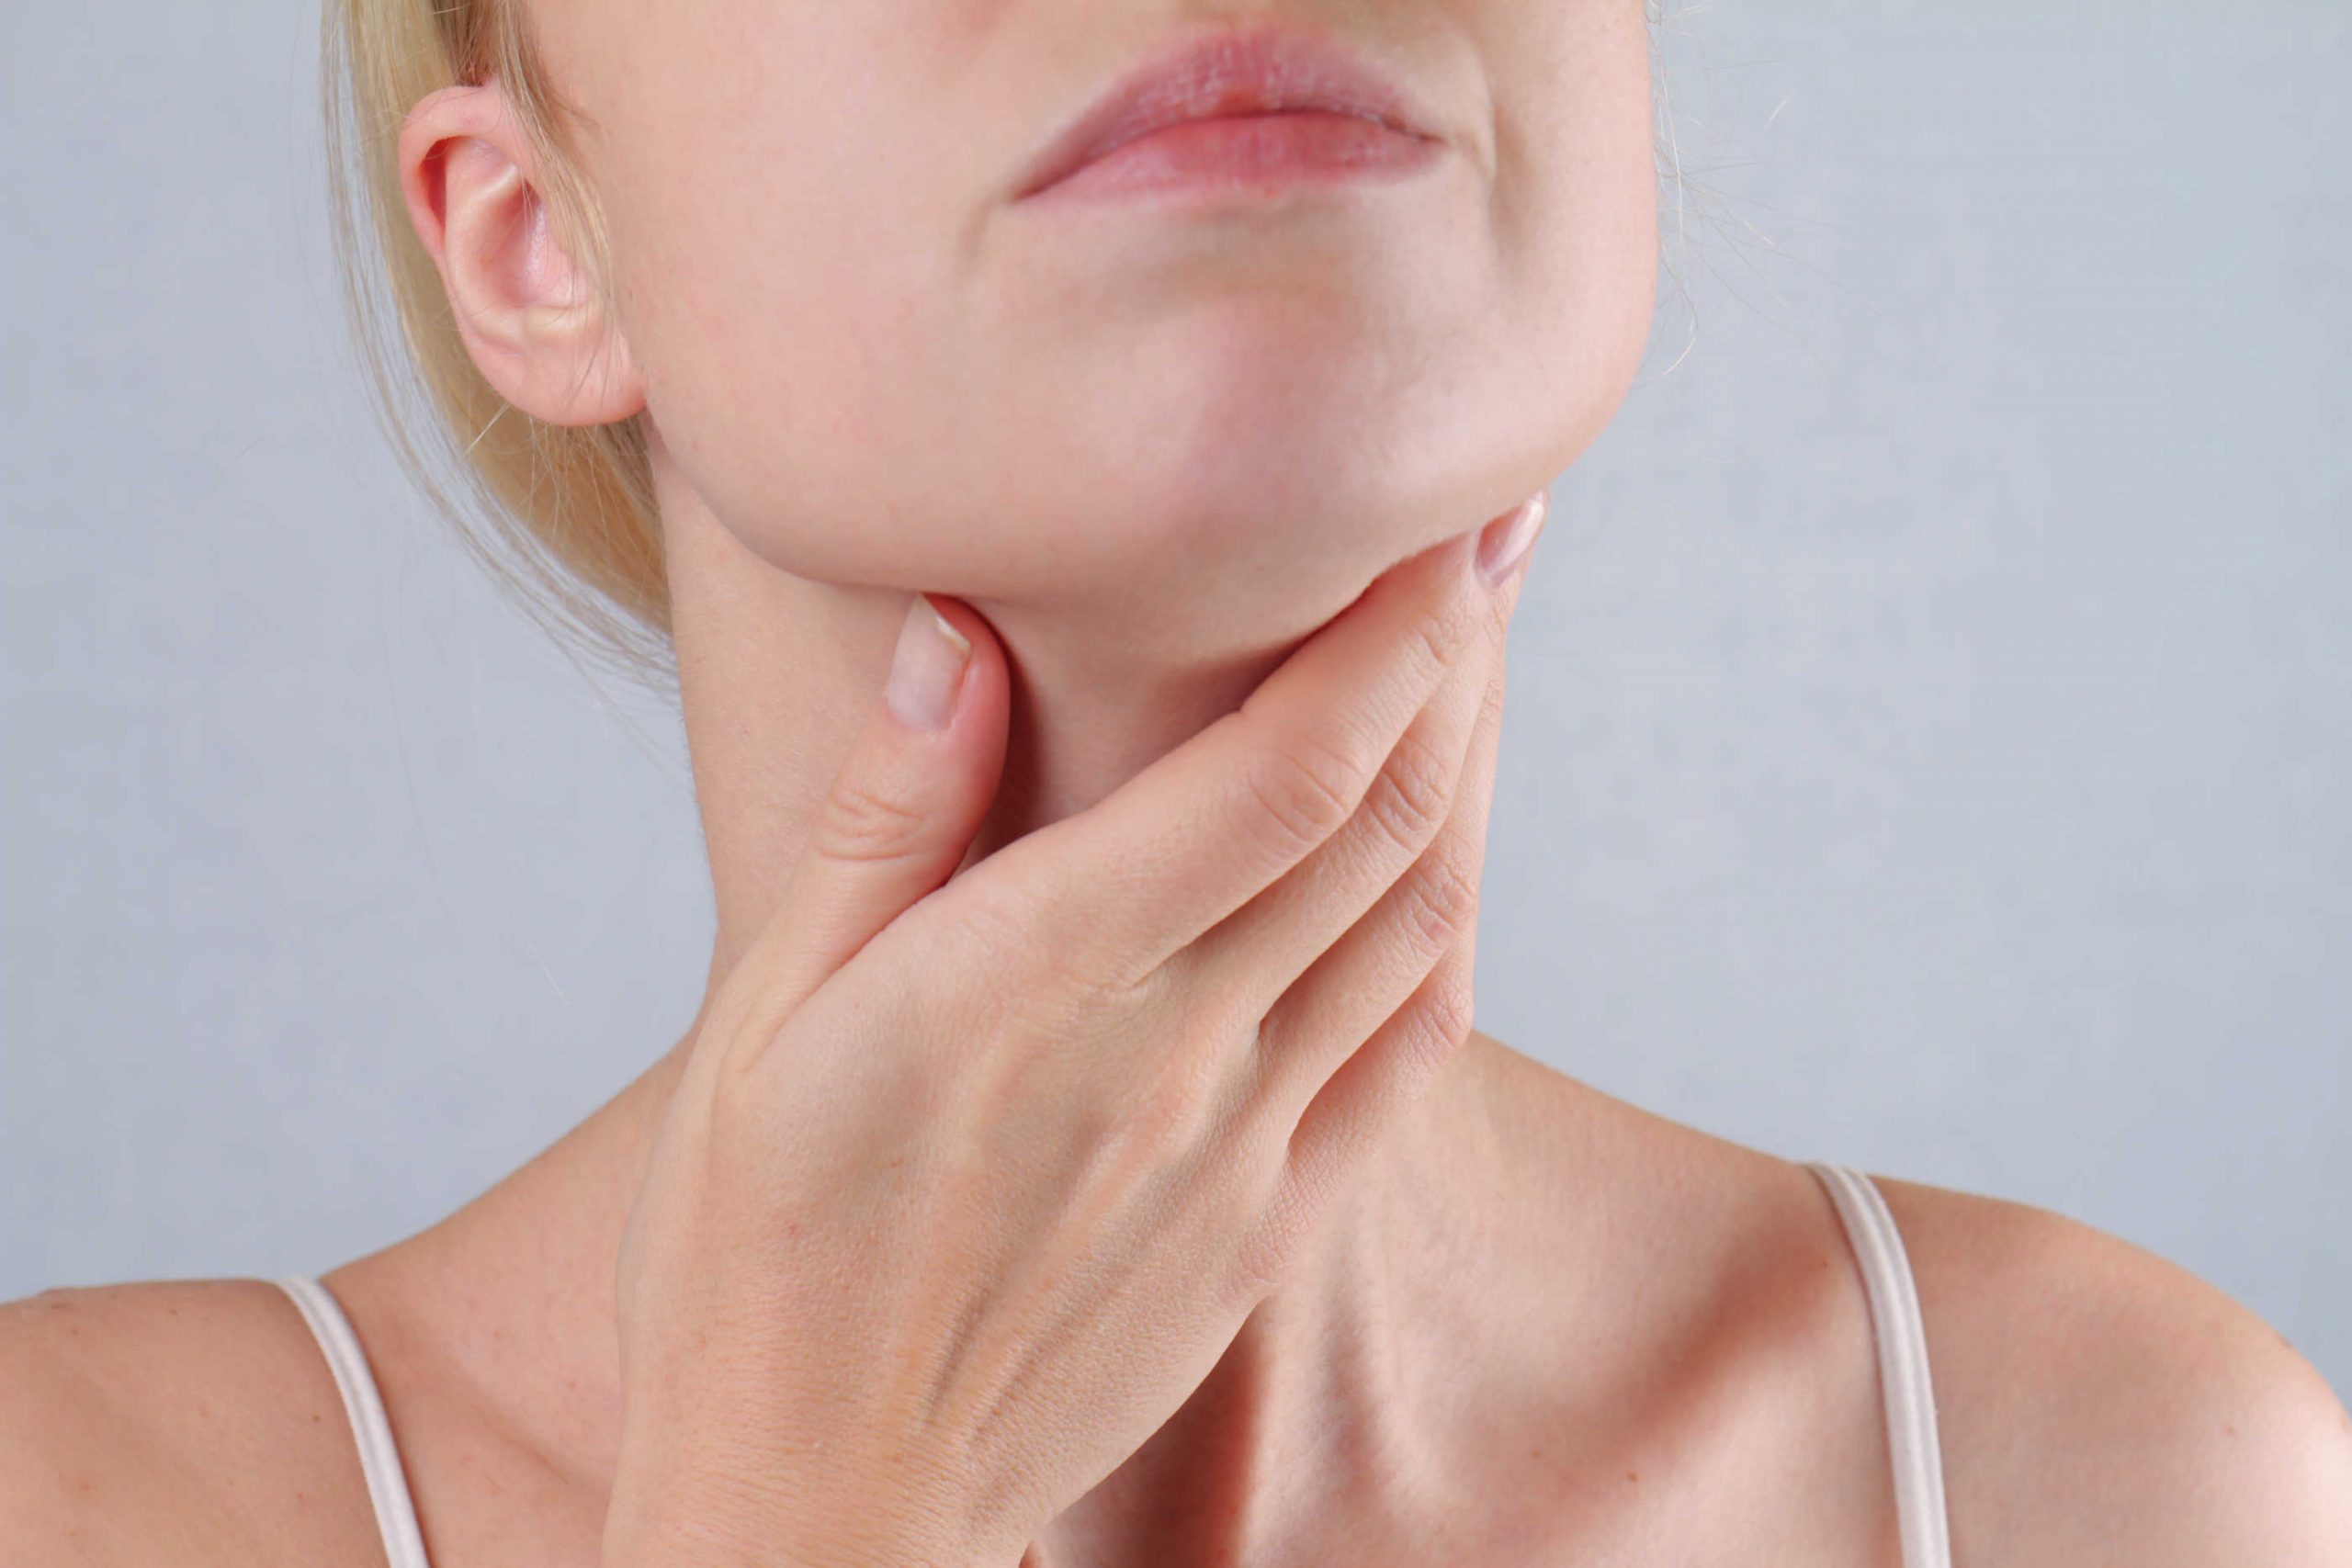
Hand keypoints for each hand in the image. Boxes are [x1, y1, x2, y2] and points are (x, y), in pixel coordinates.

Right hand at [602, 493, 1548, 1567]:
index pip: (1278, 776)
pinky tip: (1452, 856)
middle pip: (1383, 822)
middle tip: (1497, 534)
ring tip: (1486, 659)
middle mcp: (1171, 1055)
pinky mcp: (1270, 1221)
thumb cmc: (755, 1257)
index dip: (1388, 640)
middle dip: (1460, 662)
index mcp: (1031, 982)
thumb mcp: (761, 1022)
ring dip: (1471, 772)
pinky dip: (1451, 928)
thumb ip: (881, 820)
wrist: (822, 1503)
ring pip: (1418, 921)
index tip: (1439, 525)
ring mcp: (1242, 1146)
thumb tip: (958, 634)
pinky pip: (1410, 1051)